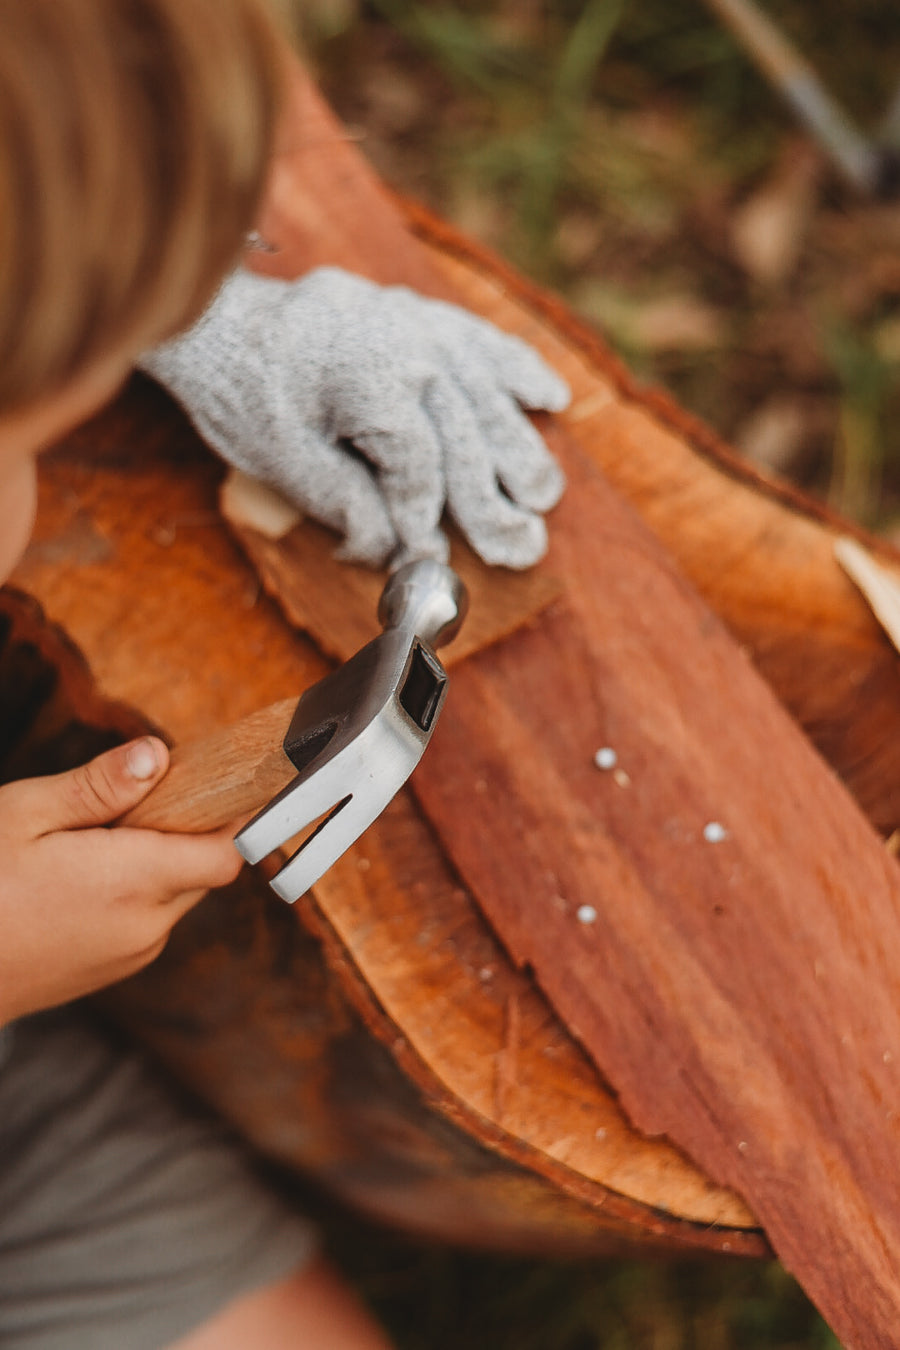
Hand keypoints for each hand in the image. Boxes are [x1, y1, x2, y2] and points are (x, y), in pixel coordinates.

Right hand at [0, 737, 241, 1023]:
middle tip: (132, 801)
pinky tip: (81, 876)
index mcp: (134, 883)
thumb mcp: (24, 815)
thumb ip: (98, 787)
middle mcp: (146, 927)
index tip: (207, 780)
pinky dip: (134, 892)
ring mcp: (130, 956)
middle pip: (202, 870)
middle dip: (183, 830)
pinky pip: (147, 921)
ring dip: (157, 862)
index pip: (224, 853)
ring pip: (175, 896)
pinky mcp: (109, 971)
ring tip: (94, 840)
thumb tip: (158, 754)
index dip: (225, 814)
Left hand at [140, 267, 570, 568]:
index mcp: (370, 377)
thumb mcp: (283, 463)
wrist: (215, 319)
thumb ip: (348, 506)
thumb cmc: (242, 394)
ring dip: (518, 447)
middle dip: (492, 500)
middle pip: (466, 434)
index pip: (420, 465)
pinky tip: (551, 400)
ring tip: (543, 495)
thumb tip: (401, 553)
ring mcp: (414, 320)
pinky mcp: (415, 312)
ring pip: (485, 393)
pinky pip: (480, 340)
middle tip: (523, 549)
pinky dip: (516, 368)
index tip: (425, 558)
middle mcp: (406, 342)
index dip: (425, 517)